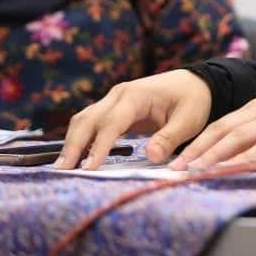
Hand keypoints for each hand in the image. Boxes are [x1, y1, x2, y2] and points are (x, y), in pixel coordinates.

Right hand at [56, 69, 211, 169]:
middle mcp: (118, 95)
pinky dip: (79, 138)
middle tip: (62, 171)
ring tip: (62, 168)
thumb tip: (151, 156)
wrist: (194, 83)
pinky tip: (75, 158)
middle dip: (73, 145)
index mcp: (135, 96)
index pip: (111, 123)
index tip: (89, 169)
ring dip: (72, 142)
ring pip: (84, 119)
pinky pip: (91, 123)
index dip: (99, 146)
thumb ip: (170, 138)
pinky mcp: (113, 109)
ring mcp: (113, 101)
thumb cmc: (192, 101)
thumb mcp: (189, 120)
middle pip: (87, 119)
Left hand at [170, 84, 255, 170]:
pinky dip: (245, 159)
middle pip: (222, 131)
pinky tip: (230, 169)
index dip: (197, 143)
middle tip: (176, 168)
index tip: (178, 159)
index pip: (220, 125)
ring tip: (194, 170)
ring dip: (213, 155)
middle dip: (196, 150)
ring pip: (238, 139)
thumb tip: (238, 153)